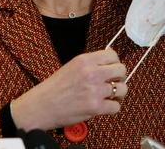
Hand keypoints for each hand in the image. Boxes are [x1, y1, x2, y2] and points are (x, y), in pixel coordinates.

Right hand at [11, 48, 126, 130]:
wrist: (42, 106)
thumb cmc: (54, 88)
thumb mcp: (71, 66)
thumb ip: (90, 64)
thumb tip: (109, 65)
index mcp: (85, 60)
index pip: (113, 55)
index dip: (114, 63)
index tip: (111, 69)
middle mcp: (92, 73)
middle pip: (121, 70)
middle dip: (119, 77)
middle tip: (113, 82)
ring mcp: (95, 90)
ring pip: (122, 89)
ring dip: (118, 93)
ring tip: (109, 96)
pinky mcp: (95, 107)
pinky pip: (116, 106)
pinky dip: (112, 108)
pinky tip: (104, 106)